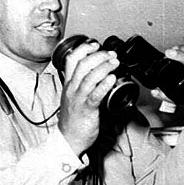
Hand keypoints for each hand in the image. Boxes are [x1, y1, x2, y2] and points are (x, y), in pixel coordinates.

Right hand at [58, 41, 118, 155]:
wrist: (69, 140)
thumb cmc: (74, 120)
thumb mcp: (75, 97)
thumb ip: (84, 84)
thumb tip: (100, 73)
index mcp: (69, 84)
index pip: (71, 60)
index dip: (83, 49)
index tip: (95, 44)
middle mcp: (72, 89)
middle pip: (82, 65)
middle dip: (98, 55)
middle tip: (111, 55)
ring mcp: (78, 99)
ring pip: (89, 77)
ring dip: (104, 67)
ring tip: (115, 63)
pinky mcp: (86, 110)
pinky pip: (95, 95)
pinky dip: (104, 85)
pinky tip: (112, 79)